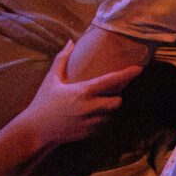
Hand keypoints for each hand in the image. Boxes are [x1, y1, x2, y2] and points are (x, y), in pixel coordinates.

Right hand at [20, 46, 140, 147]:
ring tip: (97, 106)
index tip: (138, 68)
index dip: (126, 74)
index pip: (110, 81)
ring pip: (112, 115)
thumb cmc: (43, 102)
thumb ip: (62, 59)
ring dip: (109, 110)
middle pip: (117, 102)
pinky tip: (91, 117)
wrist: (37, 130)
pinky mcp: (89, 134)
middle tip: (109, 94)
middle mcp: (89, 107)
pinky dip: (102, 121)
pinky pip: (104, 126)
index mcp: (82, 92)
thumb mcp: (51, 79)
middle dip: (116, 97)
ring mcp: (90, 122)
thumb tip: (70, 41)